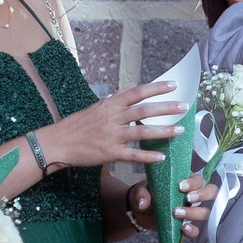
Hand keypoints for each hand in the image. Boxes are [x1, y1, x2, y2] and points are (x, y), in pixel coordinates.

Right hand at [37, 81, 184, 171]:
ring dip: (163, 131)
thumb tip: (132, 85)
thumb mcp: (96, 106)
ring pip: (141, 132)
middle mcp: (112, 118)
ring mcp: (111, 136)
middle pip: (143, 110)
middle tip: (185, 106)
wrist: (57, 143)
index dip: (156, 88)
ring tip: (180, 131)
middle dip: (166, 108)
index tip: (174, 84)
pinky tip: (162, 157)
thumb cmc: (77, 125)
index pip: (137, 92)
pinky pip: (132, 155)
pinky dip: (147, 156)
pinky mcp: (109, 153)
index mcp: (110, 105)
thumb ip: (116, 97)